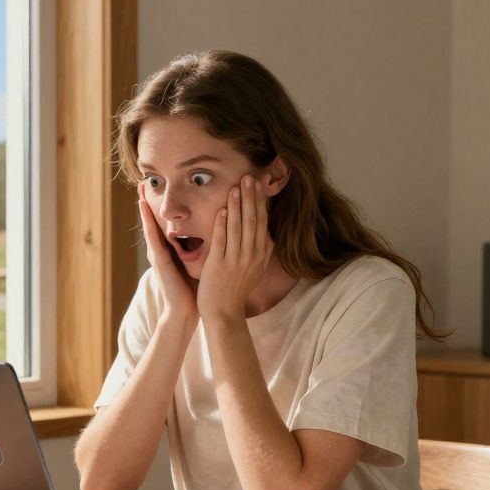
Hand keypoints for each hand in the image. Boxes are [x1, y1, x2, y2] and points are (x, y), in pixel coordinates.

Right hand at [137, 183, 196, 321]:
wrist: (186, 310)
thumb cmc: (193, 288)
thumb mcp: (197, 262)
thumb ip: (200, 248)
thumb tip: (215, 233)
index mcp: (172, 249)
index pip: (166, 223)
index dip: (163, 206)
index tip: (162, 187)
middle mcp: (162, 249)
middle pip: (155, 220)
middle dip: (149, 201)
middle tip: (143, 181)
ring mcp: (158, 254)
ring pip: (150, 225)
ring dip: (144, 207)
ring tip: (140, 189)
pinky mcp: (158, 260)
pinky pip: (152, 236)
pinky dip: (148, 222)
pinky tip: (144, 209)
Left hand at [197, 174, 273, 319]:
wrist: (224, 313)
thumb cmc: (236, 290)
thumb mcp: (255, 270)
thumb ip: (261, 252)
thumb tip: (269, 236)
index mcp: (261, 254)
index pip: (263, 222)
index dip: (261, 202)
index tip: (259, 184)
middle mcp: (252, 255)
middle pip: (253, 221)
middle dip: (252, 197)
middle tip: (250, 176)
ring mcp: (236, 260)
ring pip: (239, 227)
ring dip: (238, 206)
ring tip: (237, 187)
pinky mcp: (220, 265)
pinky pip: (223, 240)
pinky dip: (223, 224)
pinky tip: (223, 210)